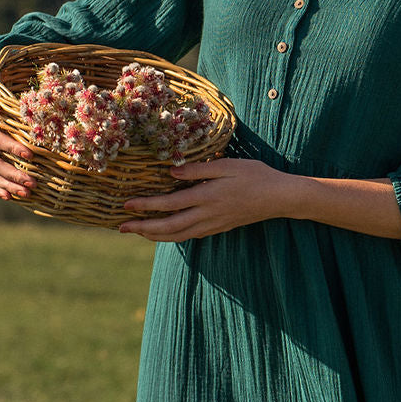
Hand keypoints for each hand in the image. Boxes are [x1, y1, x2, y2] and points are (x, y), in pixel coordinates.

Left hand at [119, 157, 294, 240]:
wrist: (278, 198)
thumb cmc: (255, 175)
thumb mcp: (227, 165)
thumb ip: (197, 169)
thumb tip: (170, 172)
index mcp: (207, 196)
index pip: (169, 204)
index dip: (146, 206)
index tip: (126, 205)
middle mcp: (206, 215)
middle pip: (168, 227)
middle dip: (143, 228)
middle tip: (121, 227)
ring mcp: (212, 224)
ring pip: (177, 236)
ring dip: (154, 236)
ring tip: (137, 232)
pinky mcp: (217, 228)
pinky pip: (189, 236)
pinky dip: (171, 236)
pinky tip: (163, 233)